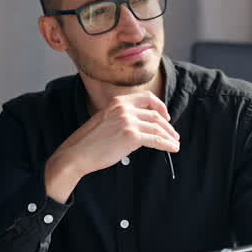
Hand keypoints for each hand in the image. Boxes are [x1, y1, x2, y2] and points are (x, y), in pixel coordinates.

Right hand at [43, 90, 179, 202]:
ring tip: (174, 143)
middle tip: (173, 135)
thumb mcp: (106, 120)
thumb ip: (123, 118)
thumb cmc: (89, 142)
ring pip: (157, 127)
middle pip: (155, 115)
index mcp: (118, 102)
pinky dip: (167, 144)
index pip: (146, 97)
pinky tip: (172, 148)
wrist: (77, 153)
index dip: (160, 106)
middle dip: (167, 126)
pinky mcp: (131, 136)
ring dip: (169, 136)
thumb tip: (143, 127)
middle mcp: (124, 108)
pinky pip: (156, 139)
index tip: (166, 116)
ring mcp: (128, 121)